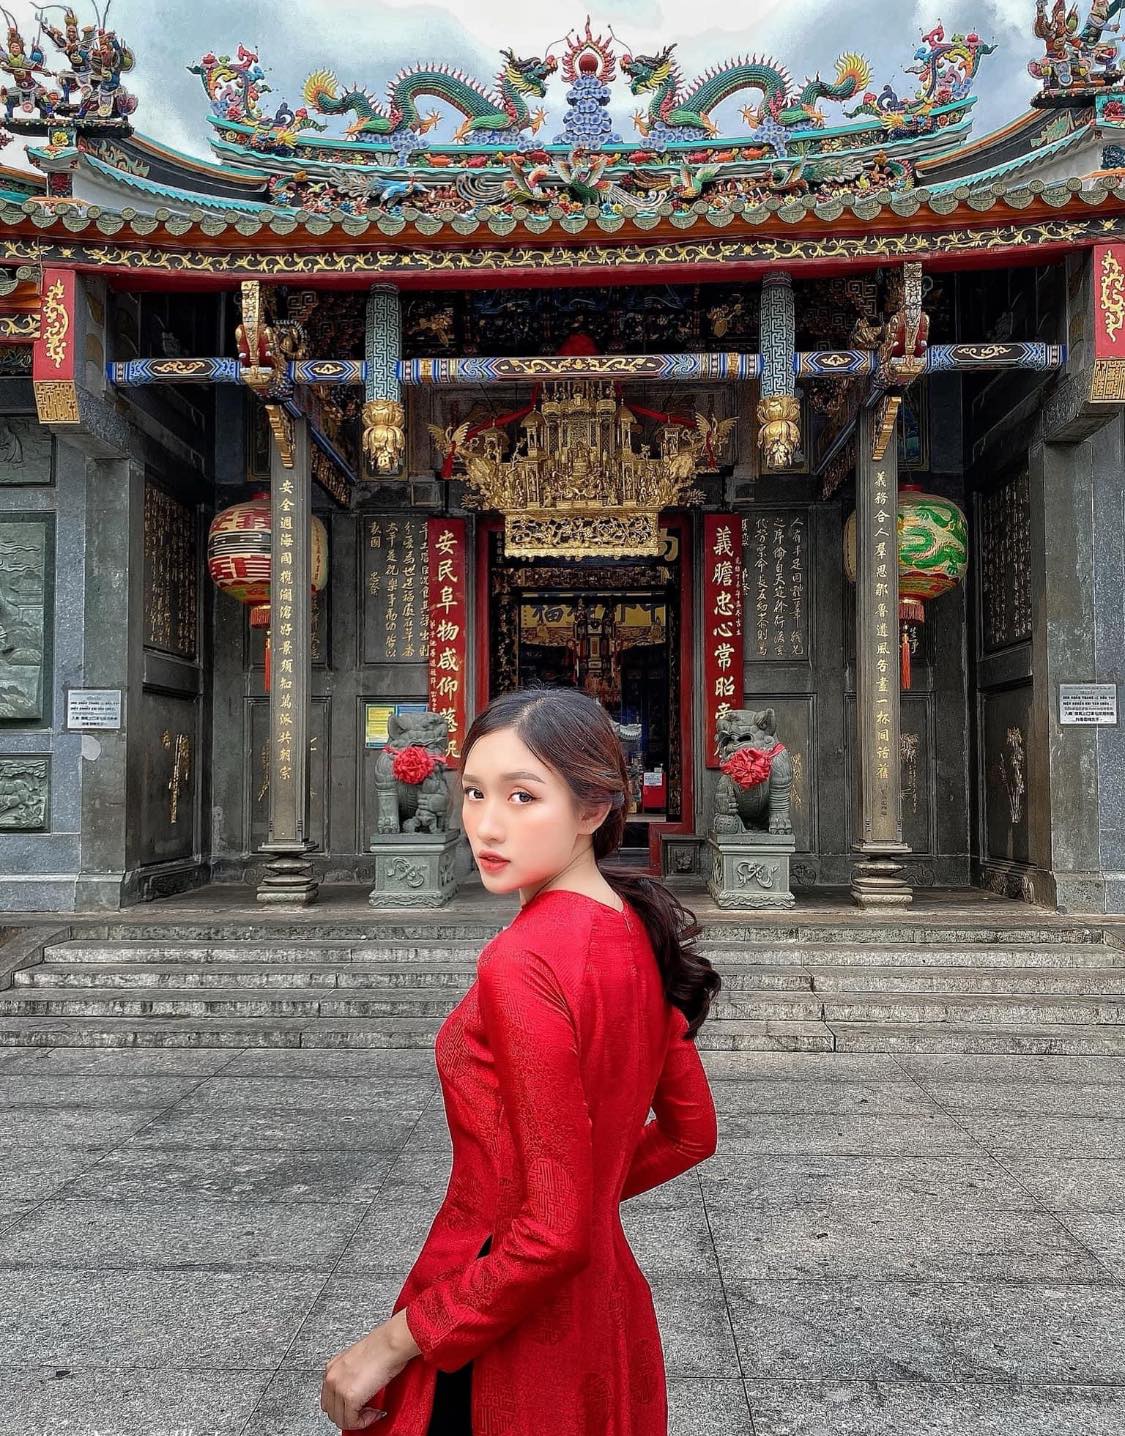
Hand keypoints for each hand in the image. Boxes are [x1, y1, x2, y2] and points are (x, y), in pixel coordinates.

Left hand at [320, 1315, 416, 1431]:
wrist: (390, 1343)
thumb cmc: (382, 1347)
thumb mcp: (358, 1361)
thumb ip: (351, 1376)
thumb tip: (357, 1391)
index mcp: (332, 1368)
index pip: (329, 1399)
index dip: (344, 1407)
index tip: (358, 1407)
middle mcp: (331, 1378)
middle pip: (332, 1411)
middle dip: (349, 1415)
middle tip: (367, 1410)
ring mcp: (338, 1388)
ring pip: (340, 1420)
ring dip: (357, 1420)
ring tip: (372, 1411)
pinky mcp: (349, 1397)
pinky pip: (351, 1422)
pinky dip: (364, 1422)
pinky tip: (375, 1412)